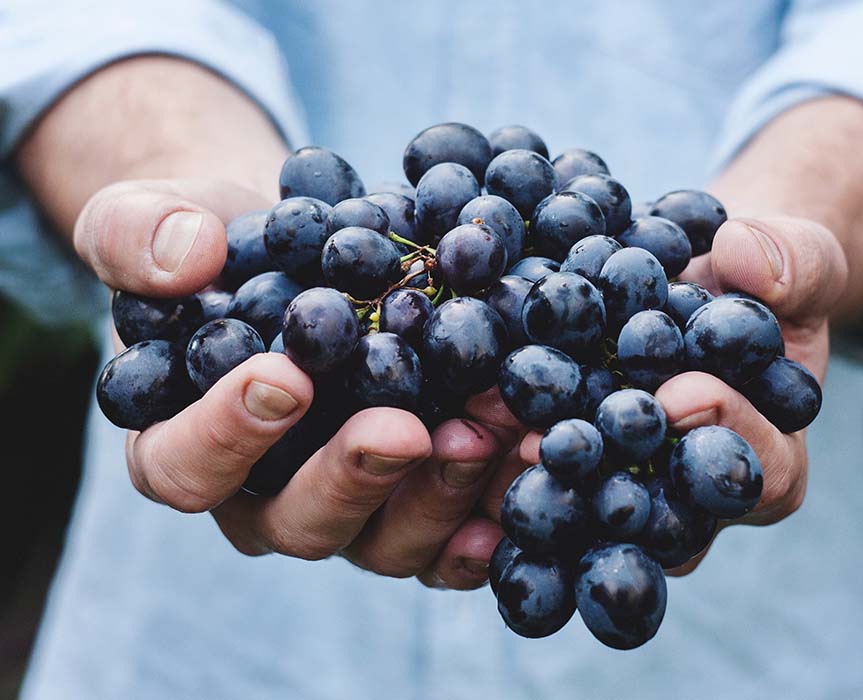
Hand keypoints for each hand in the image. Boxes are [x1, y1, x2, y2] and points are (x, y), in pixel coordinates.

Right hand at [76, 177, 512, 588]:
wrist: (302, 254)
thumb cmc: (217, 245)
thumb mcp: (154, 218)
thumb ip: (139, 234)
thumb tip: (185, 256)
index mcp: (184, 446)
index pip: (185, 467)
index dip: (227, 435)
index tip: (285, 377)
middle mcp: (265, 498)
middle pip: (299, 522)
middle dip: (355, 476)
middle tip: (406, 429)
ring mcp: (350, 510)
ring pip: (387, 540)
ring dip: (443, 493)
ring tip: (492, 431)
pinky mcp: (416, 504)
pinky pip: (453, 538)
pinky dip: (494, 514)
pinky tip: (532, 472)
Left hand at [507, 215, 847, 573]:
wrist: (701, 284)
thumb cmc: (760, 281)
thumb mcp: (798, 258)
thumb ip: (793, 261)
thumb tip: (745, 256)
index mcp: (768, 462)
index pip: (759, 472)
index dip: (726, 434)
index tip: (681, 392)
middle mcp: (693, 500)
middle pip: (659, 515)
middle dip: (608, 475)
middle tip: (555, 441)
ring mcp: (628, 493)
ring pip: (586, 511)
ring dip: (534, 476)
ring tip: (487, 430)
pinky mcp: (572, 472)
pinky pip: (537, 478)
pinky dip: (495, 453)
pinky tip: (456, 422)